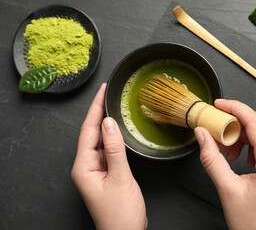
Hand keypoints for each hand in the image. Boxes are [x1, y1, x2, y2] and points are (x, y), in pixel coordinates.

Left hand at [71, 84, 146, 229]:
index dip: (95, 109)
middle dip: (100, 112)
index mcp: (83, 167)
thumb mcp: (120, 178)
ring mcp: (95, 169)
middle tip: (109, 93)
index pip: (88, 130)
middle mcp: (86, 166)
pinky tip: (119, 129)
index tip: (102, 92)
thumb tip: (109, 123)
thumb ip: (114, 149)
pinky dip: (113, 137)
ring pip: (100, 140)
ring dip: (107, 123)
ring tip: (114, 105)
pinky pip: (107, 149)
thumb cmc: (121, 213)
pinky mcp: (106, 172)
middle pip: (92, 133)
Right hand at [194, 99, 255, 229]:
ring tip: (228, 149)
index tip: (219, 104)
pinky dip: (253, 144)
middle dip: (239, 120)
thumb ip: (212, 159)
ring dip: (245, 134)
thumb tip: (202, 135)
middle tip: (219, 126)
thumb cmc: (254, 226)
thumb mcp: (227, 190)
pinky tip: (240, 157)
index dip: (235, 108)